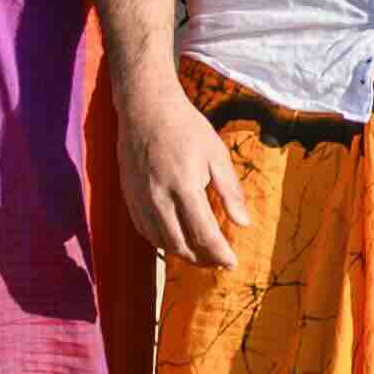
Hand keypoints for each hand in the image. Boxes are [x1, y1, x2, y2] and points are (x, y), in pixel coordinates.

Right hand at [115, 73, 244, 269]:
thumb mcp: (217, 154)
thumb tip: (245, 224)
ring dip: (183, 255)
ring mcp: (140, 200)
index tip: (233, 263)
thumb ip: (230, 191)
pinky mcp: (128, 199)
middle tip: (220, 262)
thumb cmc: (187, 128)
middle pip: (181, 245)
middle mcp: (158, 198)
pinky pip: (145, 232)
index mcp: (184, 186)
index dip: (220, 254)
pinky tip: (178, 241)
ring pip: (161, 242)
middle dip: (203, 260)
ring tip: (203, 256)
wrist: (145, 110)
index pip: (204, 233)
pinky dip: (163, 243)